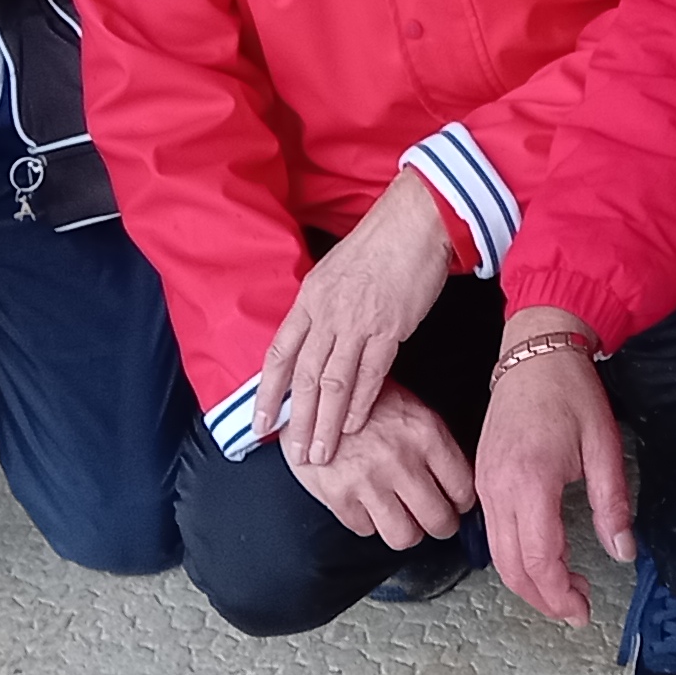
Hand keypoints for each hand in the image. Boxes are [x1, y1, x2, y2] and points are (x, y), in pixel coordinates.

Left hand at [254, 169, 456, 463]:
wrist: (416, 221)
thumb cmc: (378, 242)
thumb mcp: (333, 271)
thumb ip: (320, 307)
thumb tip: (311, 338)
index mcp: (309, 298)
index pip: (279, 353)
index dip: (267, 392)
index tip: (259, 423)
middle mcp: (327, 313)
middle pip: (305, 377)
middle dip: (297, 420)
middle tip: (296, 454)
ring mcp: (358, 322)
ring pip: (334, 382)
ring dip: (326, 422)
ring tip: (322, 452)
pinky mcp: (390, 328)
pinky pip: (371, 373)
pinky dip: (360, 402)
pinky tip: (354, 425)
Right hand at [285, 383, 480, 549]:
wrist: (311, 394)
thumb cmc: (362, 400)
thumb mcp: (410, 407)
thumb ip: (434, 444)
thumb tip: (458, 481)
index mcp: (425, 433)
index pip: (463, 487)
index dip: (463, 503)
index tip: (458, 504)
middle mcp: (400, 460)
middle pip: (439, 520)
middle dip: (442, 526)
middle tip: (436, 520)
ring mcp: (368, 481)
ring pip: (405, 536)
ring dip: (407, 532)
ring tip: (405, 521)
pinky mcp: (338, 495)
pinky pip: (366, 530)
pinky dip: (370, 523)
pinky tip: (369, 505)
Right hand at [473, 306, 630, 625]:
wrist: (534, 350)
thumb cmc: (570, 391)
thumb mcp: (604, 446)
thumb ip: (612, 504)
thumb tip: (623, 552)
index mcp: (530, 481)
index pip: (539, 559)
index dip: (560, 595)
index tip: (583, 609)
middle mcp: (498, 488)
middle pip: (512, 568)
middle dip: (544, 599)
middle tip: (576, 610)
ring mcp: (484, 483)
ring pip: (497, 555)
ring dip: (528, 582)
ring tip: (564, 590)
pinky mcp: (481, 478)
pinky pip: (492, 533)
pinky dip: (515, 557)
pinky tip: (543, 557)